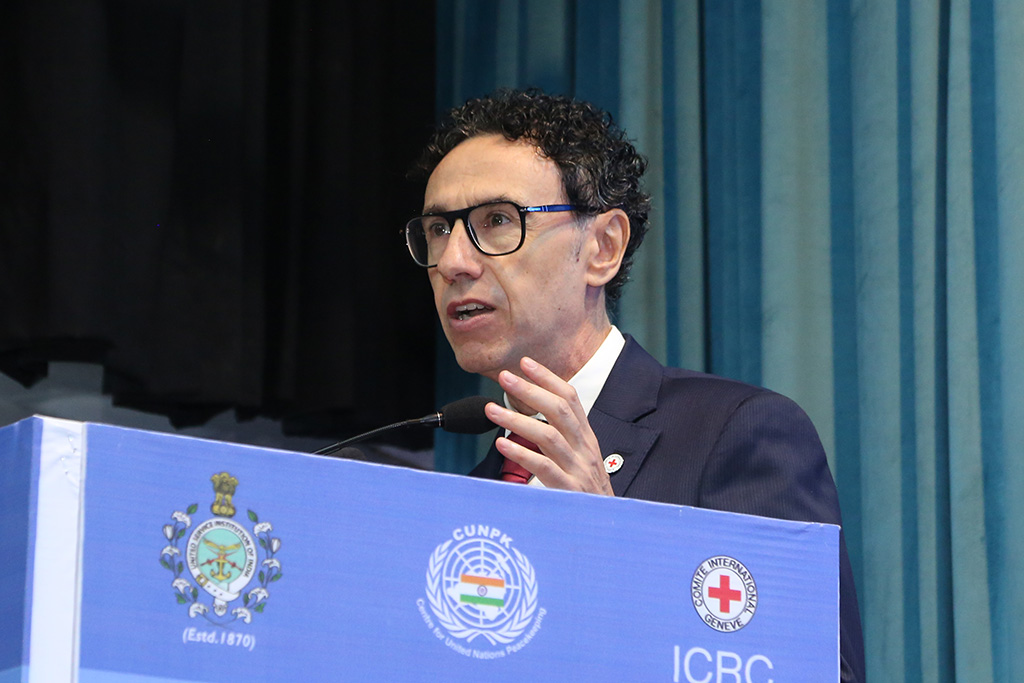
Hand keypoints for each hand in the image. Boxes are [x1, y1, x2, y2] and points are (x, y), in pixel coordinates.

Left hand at [484, 356, 612, 495]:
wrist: (607, 527)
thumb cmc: (586, 495)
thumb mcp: (578, 461)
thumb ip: (558, 440)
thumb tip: (527, 419)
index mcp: (586, 438)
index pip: (571, 399)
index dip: (548, 378)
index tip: (526, 363)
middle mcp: (585, 449)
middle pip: (559, 411)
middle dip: (530, 390)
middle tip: (504, 377)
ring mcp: (578, 470)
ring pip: (548, 436)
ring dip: (517, 419)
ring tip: (491, 409)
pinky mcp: (569, 491)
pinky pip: (544, 468)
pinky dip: (521, 454)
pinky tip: (501, 444)